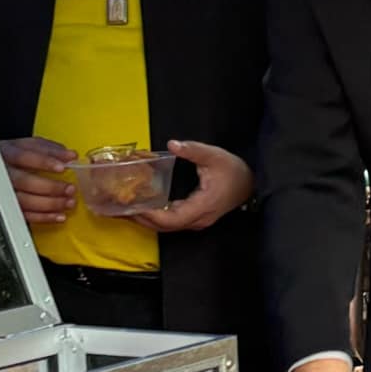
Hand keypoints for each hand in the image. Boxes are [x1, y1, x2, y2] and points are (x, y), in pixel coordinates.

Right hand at [0, 136, 75, 224]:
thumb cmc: (16, 156)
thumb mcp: (31, 146)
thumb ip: (51, 149)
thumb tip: (71, 156)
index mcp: (8, 153)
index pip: (24, 157)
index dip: (43, 162)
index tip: (62, 167)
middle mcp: (2, 173)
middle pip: (24, 182)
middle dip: (50, 187)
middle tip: (70, 189)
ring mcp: (3, 192)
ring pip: (24, 200)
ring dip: (50, 204)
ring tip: (68, 202)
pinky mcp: (8, 208)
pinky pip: (25, 216)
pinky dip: (44, 217)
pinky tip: (59, 215)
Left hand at [134, 140, 253, 232]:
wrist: (250, 183)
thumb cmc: (234, 170)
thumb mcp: (214, 156)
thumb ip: (193, 150)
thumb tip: (172, 145)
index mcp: (202, 206)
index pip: (171, 219)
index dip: (151, 215)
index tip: (133, 206)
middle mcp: (198, 219)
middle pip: (165, 227)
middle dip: (142, 219)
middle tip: (120, 208)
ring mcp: (197, 221)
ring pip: (167, 227)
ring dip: (147, 219)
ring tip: (126, 208)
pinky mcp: (195, 218)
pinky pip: (172, 222)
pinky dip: (156, 216)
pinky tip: (144, 207)